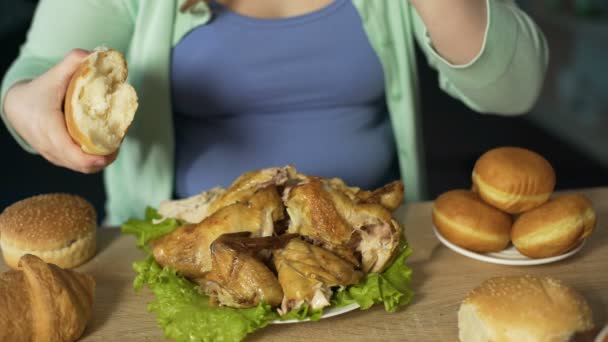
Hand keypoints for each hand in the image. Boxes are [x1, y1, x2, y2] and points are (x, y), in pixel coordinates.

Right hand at [3, 49, 116, 173]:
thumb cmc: (38, 91)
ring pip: (81, 168)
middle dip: (103, 158)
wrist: (16, 105)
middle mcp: (50, 146)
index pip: (72, 154)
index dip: (93, 158)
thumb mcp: (54, 74)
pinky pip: (77, 165)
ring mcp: (53, 155)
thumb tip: (97, 55)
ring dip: (99, 160)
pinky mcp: (57, 158)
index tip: (110, 152)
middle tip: (118, 144)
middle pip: (82, 165)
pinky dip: (91, 160)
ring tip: (114, 145)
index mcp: (48, 129)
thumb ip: (74, 61)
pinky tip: (103, 147)